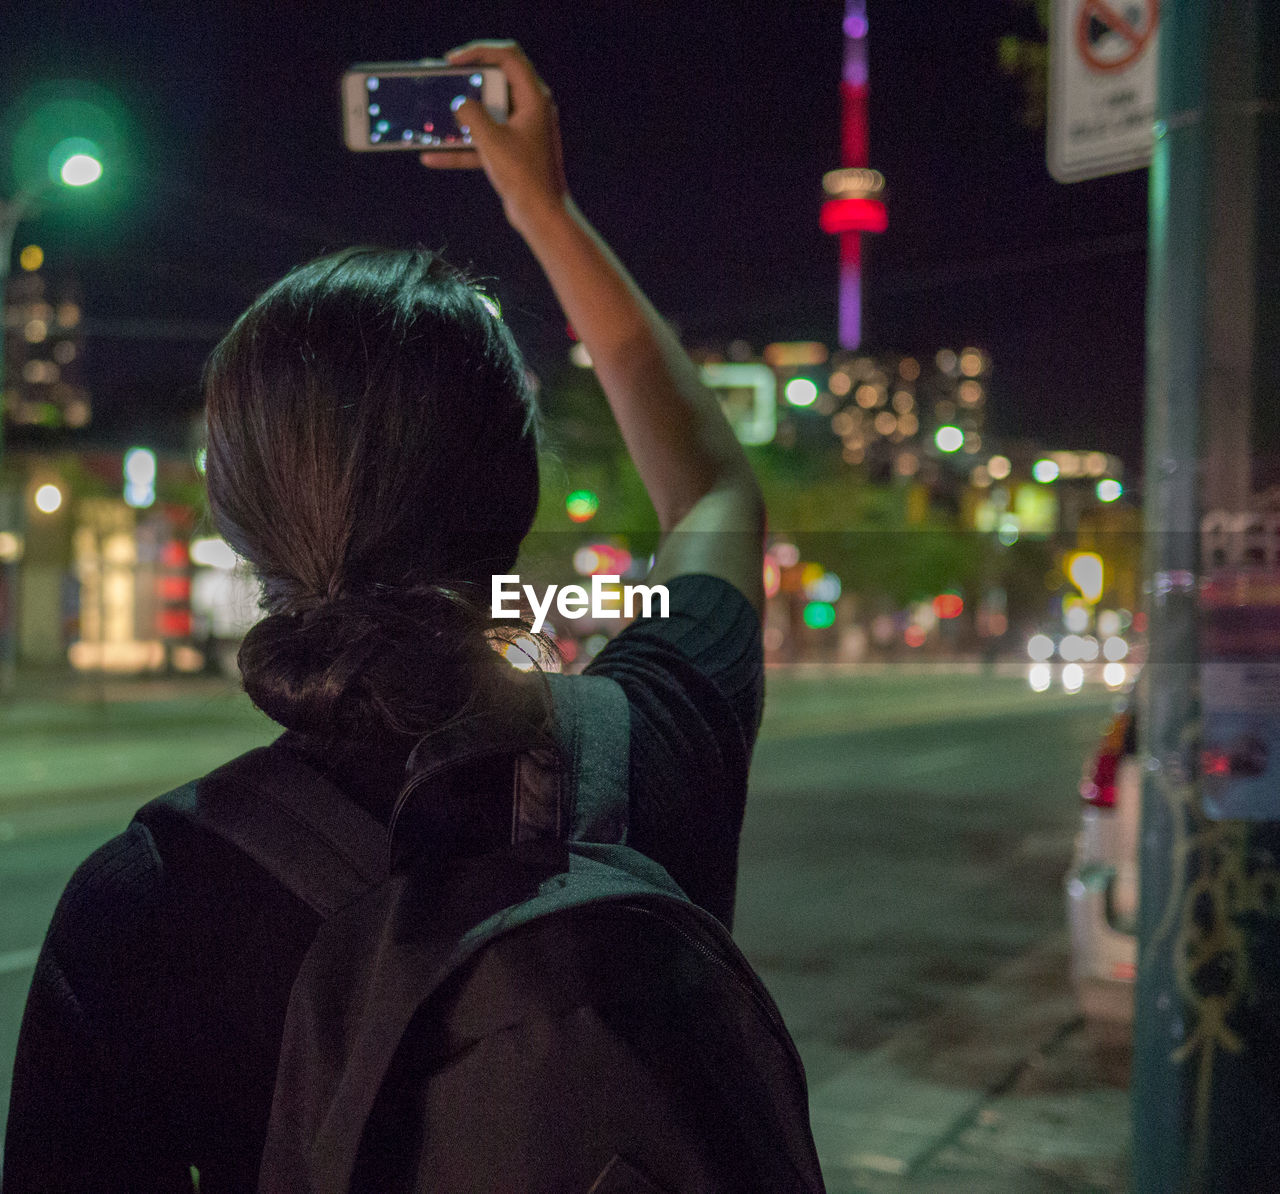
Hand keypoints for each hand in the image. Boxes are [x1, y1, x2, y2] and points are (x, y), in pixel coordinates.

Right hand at [420, 41, 567, 225]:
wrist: (542, 218)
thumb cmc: (525, 178)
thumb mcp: (492, 141)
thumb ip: (472, 115)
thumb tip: (459, 105)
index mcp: (534, 99)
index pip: (508, 57)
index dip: (479, 52)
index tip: (452, 61)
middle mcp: (530, 110)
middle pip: (494, 83)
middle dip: (464, 83)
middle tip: (439, 80)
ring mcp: (520, 132)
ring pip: (485, 115)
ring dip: (459, 116)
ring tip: (431, 111)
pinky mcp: (511, 153)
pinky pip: (482, 143)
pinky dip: (460, 148)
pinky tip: (431, 156)